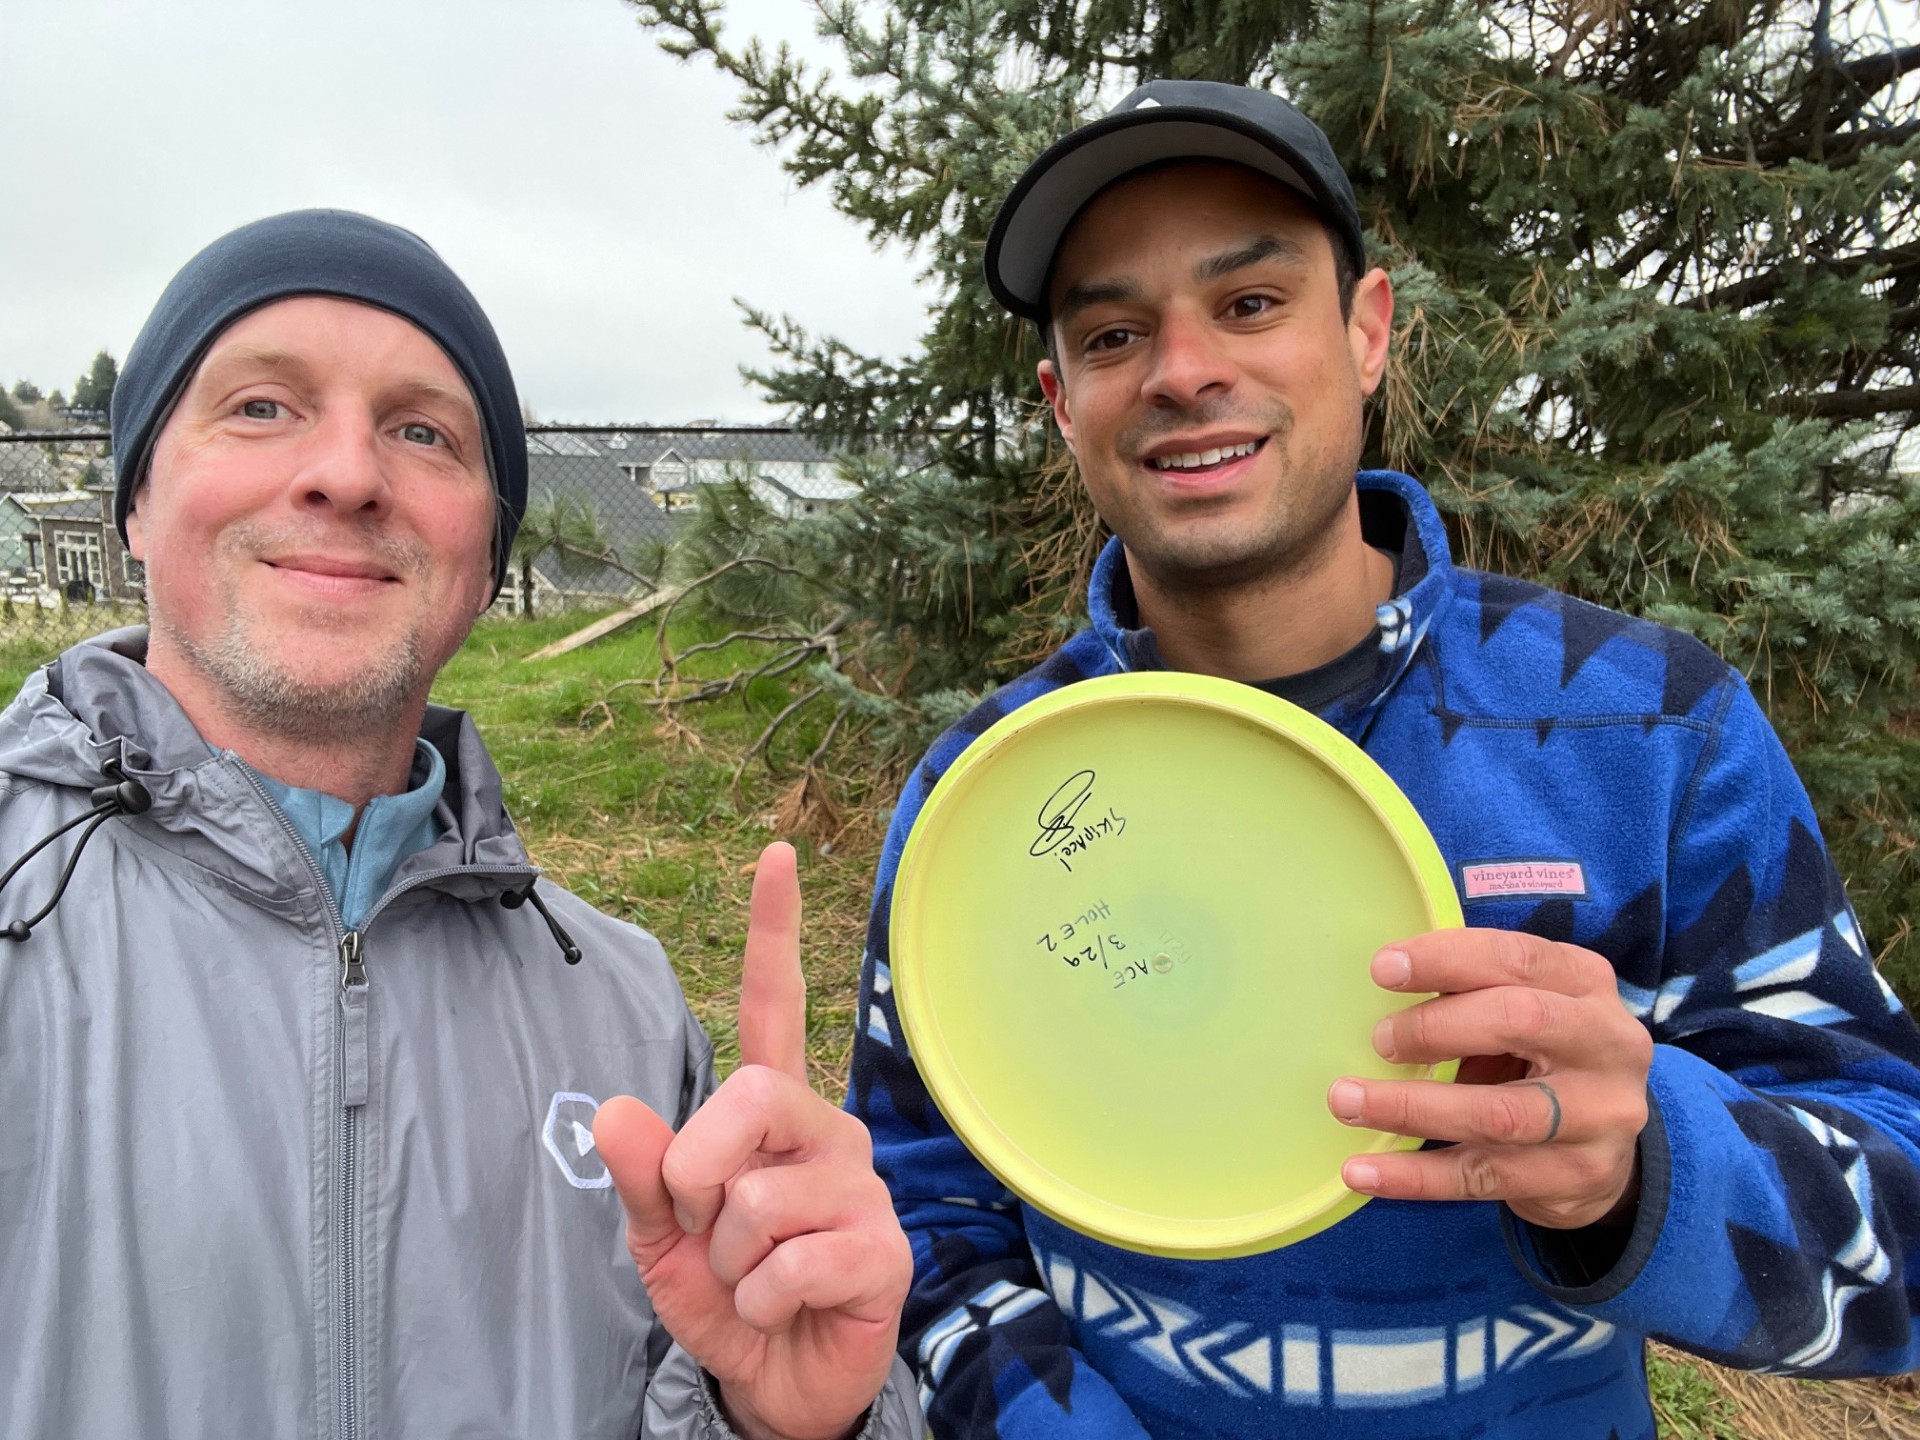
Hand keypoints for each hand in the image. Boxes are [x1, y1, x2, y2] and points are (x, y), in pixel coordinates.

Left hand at [594, 842, 911, 1439]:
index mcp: (773, 1114)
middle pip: (751, 1096)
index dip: (775, 930)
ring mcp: (861, 1187)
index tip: (775, 853)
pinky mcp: (883, 1249)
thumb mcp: (659, 1239)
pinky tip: (785, 1305)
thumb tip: (616, 1108)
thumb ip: (640, 1175)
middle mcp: (826, 1131)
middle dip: (696, 1176)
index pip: (777, 1006)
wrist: (773, 1383)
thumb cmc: (725, 1294)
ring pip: (759, 1197)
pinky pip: (790, 1261)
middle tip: (703, 1229)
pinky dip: (760, 1299)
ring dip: (726, 1258)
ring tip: (753, 1278)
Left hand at [1327, 929, 1652, 1230]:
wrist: (1606, 1151)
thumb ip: (1472, 993)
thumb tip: (1382, 985)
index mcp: (1586, 983)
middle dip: (1436, 1028)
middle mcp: (1608, 1044)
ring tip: (1347, 1100)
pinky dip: (1415, 1175)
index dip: (1446, 959)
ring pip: (1498, 1113)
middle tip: (1379, 1041)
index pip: (1518, 958)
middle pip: (1520, 1020)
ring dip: (1412, 1107)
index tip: (1382, 969)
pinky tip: (1362, 1171)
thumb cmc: (1540, 1055)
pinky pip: (1482, 1177)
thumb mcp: (1524, 1009)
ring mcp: (1599, 1117)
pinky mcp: (1577, 1178)